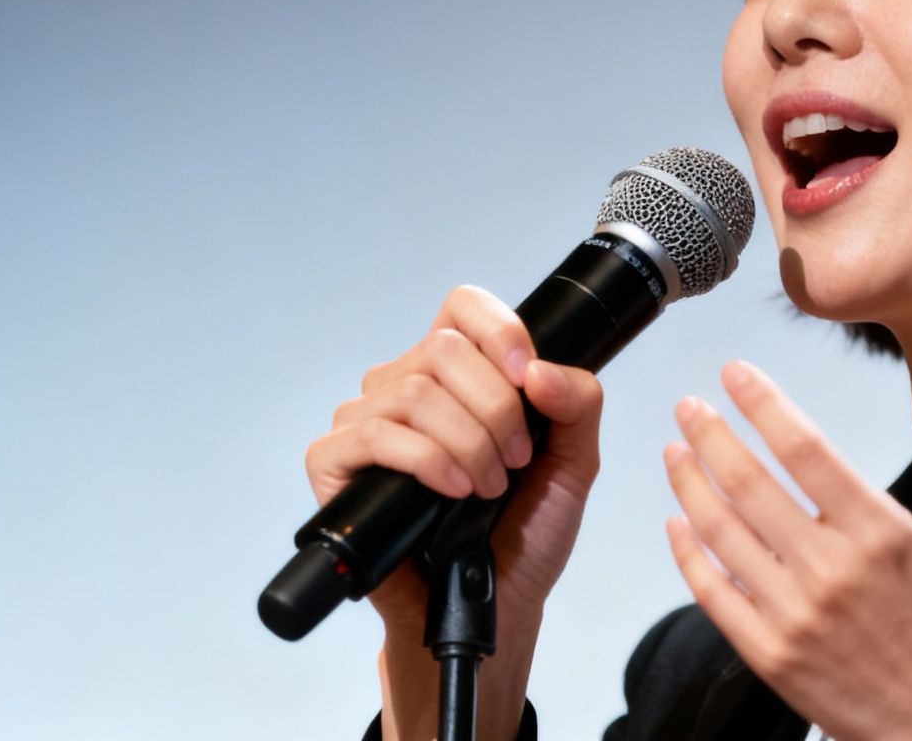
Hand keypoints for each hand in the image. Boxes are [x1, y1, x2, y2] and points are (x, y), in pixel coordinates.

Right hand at [304, 285, 603, 740]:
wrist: (497, 604)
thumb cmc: (524, 533)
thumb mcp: (573, 462)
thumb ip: (578, 404)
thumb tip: (538, 369)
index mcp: (458, 374)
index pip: (462, 306)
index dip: (499, 330)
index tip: (530, 379)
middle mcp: (406, 386)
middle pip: (444, 348)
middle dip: (496, 408)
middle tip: (516, 461)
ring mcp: (366, 422)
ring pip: (414, 391)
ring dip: (468, 443)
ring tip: (488, 489)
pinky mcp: (333, 463)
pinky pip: (373, 433)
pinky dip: (426, 460)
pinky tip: (452, 491)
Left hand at [662, 362, 911, 740]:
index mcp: (880, 535)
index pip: (804, 449)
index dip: (763, 404)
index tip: (736, 373)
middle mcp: (830, 571)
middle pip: (750, 484)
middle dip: (711, 435)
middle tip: (689, 405)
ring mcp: (794, 616)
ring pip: (722, 534)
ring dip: (690, 484)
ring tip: (674, 450)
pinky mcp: (771, 656)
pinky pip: (714, 595)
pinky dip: (688, 555)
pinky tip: (677, 523)